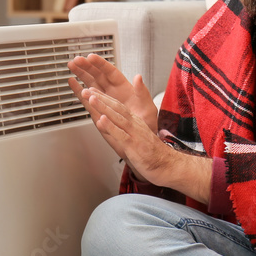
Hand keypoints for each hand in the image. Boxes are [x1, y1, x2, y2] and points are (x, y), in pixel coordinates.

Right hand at [67, 53, 157, 132]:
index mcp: (125, 88)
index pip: (111, 73)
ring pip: (91, 83)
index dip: (100, 64)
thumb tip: (138, 77)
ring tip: (71, 66)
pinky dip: (79, 90)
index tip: (91, 57)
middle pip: (98, 75)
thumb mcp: (148, 107)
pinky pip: (87, 97)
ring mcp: (105, 99)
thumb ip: (142, 93)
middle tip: (77, 60)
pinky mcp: (99, 109)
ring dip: (81, 74)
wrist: (141, 139)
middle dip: (87, 66)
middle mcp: (113, 91)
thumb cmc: (147, 123)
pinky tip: (72, 82)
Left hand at [81, 89, 210, 201]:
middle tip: (87, 90)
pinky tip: (102, 120)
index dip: (104, 97)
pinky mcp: (134, 145)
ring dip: (104, 107)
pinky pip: (121, 134)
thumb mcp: (137, 136)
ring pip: (117, 117)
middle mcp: (135, 124)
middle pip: (116, 107)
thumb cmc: (152, 153)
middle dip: (100, 98)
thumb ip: (122, 128)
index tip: (92, 91)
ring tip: (92, 99)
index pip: (118, 106)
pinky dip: (111, 126)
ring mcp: (134, 134)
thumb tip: (107, 121)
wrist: (167, 165)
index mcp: (135, 122)